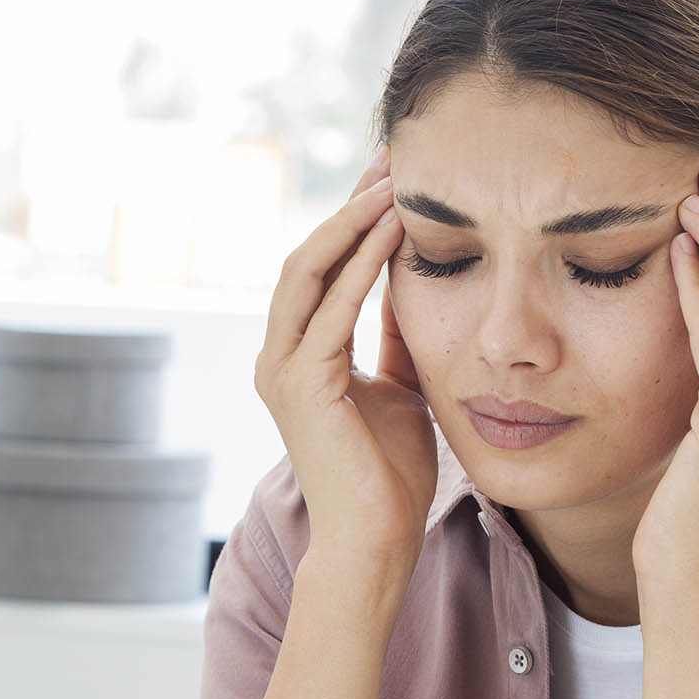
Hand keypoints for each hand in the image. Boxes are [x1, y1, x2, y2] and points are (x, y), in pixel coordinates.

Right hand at [252, 146, 437, 578]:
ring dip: (352, 221)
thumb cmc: (391, 477)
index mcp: (301, 356)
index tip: (398, 175)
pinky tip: (396, 230)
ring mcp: (283, 370)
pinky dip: (362, 263)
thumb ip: (398, 336)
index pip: (324, 267)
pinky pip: (330, 307)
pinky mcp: (301, 386)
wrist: (377, 542)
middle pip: (309, 254)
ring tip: (395, 179)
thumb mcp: (403, 386)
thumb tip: (418, 281)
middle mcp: (280, 356)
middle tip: (394, 156)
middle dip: (351, 203)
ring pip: (308, 270)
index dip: (357, 218)